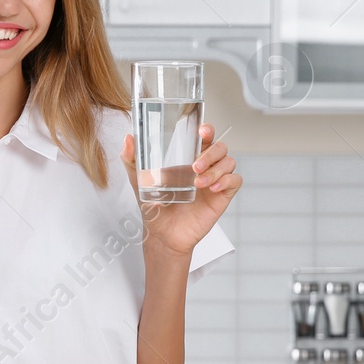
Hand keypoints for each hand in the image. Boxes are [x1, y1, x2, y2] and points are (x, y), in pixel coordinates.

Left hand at [120, 121, 240, 257]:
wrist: (163, 235)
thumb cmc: (154, 207)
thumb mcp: (139, 181)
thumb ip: (131, 159)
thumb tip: (128, 138)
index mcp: (188, 157)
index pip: (204, 136)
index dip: (207, 129)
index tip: (202, 131)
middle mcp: (205, 166)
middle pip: (220, 147)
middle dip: (210, 153)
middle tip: (194, 166)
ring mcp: (215, 180)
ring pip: (229, 162)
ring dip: (216, 169)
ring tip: (199, 182)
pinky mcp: (222, 195)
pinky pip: (235, 181)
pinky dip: (226, 181)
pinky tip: (212, 188)